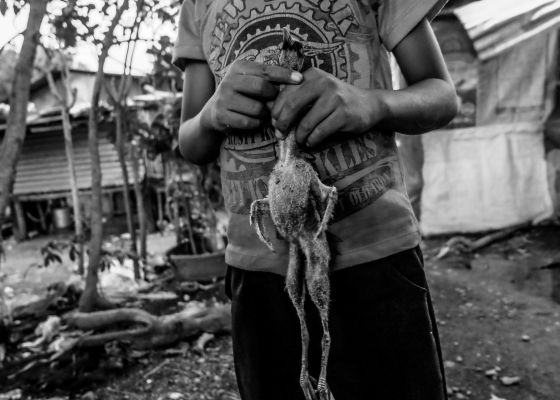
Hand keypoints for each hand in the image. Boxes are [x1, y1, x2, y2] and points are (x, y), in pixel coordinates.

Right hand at [200, 60, 302, 132]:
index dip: (284, 75)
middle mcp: (229, 81)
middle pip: (262, 87)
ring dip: (265, 113)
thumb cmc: (241, 95)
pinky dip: (256, 124)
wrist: (213, 113)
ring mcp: (224, 99)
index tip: (300, 79)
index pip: (266, 70)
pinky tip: (253, 121)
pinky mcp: (221, 116)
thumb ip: (268, 79)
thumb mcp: (250, 81)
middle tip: (274, 102)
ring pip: (257, 108)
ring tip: (262, 112)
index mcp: (238, 68)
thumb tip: (298, 79)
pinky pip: (249, 122)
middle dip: (273, 96)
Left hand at [271, 68, 385, 146]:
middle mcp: (323, 83)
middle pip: (291, 105)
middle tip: (280, 135)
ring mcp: (335, 98)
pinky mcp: (343, 114)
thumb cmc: (337, 101)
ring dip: (299, 136)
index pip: (285, 92)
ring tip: (301, 140)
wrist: (369, 104)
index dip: (276, 110)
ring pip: (306, 123)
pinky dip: (312, 140)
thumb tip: (271, 113)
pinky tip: (311, 142)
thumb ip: (296, 98)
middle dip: (282, 123)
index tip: (274, 123)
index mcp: (312, 75)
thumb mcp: (317, 92)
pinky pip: (319, 132)